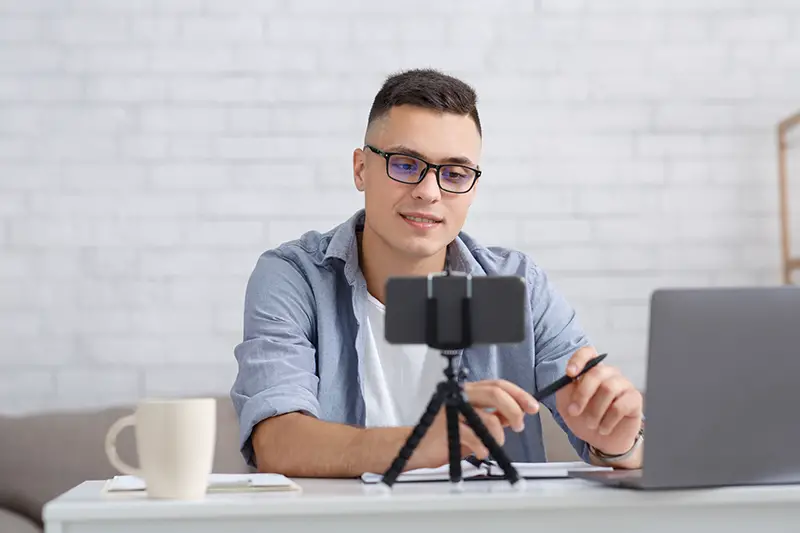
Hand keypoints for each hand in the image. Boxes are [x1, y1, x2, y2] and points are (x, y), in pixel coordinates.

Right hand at [412, 380, 539, 468]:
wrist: (416, 445)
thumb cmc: (445, 434)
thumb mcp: (474, 422)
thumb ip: (493, 416)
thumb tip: (515, 415)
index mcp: (469, 391)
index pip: (498, 385)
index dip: (518, 395)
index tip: (532, 407)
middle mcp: (461, 395)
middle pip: (495, 393)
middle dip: (514, 410)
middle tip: (519, 425)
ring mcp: (453, 409)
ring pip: (488, 417)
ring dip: (498, 435)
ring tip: (495, 444)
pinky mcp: (447, 426)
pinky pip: (474, 436)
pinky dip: (483, 447)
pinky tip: (481, 452)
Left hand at [555, 347, 643, 457]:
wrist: (600, 440)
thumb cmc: (583, 418)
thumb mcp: (566, 405)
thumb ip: (563, 390)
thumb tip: (566, 379)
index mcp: (591, 371)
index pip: (588, 352)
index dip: (579, 359)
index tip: (570, 374)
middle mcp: (609, 374)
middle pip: (597, 372)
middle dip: (582, 394)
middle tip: (574, 411)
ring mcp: (624, 385)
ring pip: (608, 388)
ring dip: (595, 411)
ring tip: (591, 424)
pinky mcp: (635, 399)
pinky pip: (620, 406)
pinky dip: (607, 421)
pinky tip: (603, 429)